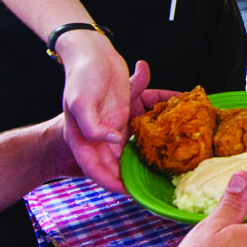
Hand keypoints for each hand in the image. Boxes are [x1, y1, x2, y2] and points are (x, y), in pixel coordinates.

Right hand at [48, 58, 167, 181]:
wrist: (91, 53)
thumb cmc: (81, 77)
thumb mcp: (80, 101)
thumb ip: (92, 125)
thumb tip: (111, 141)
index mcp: (82, 137)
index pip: (95, 169)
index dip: (111, 183)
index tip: (128, 192)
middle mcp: (97, 137)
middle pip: (114, 165)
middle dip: (129, 178)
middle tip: (151, 187)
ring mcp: (111, 127)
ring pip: (127, 152)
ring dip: (140, 163)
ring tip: (162, 173)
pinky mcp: (124, 116)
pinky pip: (138, 133)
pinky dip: (150, 139)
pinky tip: (166, 144)